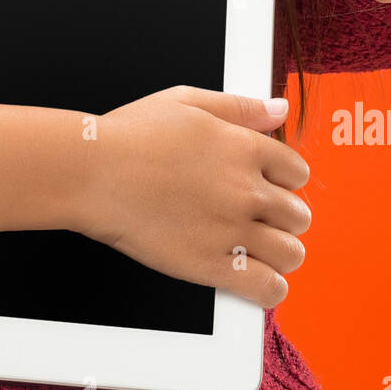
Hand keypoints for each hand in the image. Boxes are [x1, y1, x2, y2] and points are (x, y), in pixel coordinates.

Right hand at [78, 86, 310, 308]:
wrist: (93, 172)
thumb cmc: (131, 135)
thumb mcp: (188, 101)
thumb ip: (241, 106)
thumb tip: (279, 108)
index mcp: (244, 147)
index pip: (298, 173)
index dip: (285, 181)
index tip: (269, 187)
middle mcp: (245, 189)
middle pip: (297, 215)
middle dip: (284, 218)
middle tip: (260, 220)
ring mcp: (231, 229)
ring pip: (290, 253)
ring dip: (281, 253)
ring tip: (261, 251)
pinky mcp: (211, 265)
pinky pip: (267, 287)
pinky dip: (270, 288)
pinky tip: (257, 280)